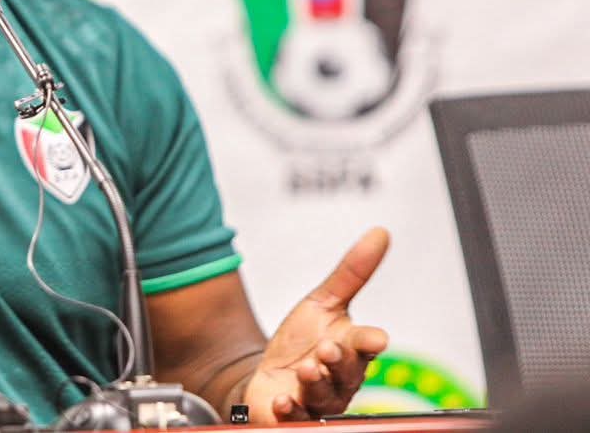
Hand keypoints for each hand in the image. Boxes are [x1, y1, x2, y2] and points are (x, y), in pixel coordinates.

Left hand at [243, 227, 389, 422]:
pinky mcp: (293, 417)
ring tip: (306, 369)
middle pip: (346, 373)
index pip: (364, 345)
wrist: (267, 376)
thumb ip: (351, 272)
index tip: (375, 337)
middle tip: (327, 348)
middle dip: (338, 361)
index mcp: (350, 349)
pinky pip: (296, 419)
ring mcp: (317, 401)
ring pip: (324, 397)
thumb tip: (380, 233)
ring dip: (315, 383)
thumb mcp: (322, 302)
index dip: (369, 341)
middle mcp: (338, 379)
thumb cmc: (302, 342)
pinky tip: (282, 400)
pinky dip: (291, 411)